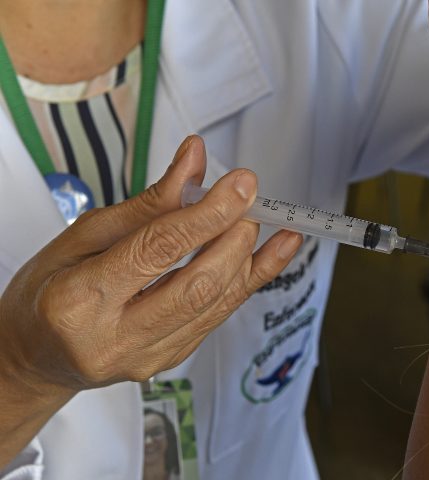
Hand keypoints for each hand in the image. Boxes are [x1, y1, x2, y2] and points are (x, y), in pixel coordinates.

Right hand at [0, 135, 301, 396]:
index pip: (157, 250)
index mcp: (79, 300)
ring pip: (216, 304)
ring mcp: (146, 358)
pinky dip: (249, 280)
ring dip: (249, 257)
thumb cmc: (48, 291)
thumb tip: (194, 162)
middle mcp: (115, 338)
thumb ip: (147, 203)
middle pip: (197, 285)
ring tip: (262, 220)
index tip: (239, 184)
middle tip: (250, 200)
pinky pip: (219, 317)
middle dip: (234, 237)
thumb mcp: (83, 236)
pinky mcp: (169, 361)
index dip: (207, 213)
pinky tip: (272, 253)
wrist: (37, 355)